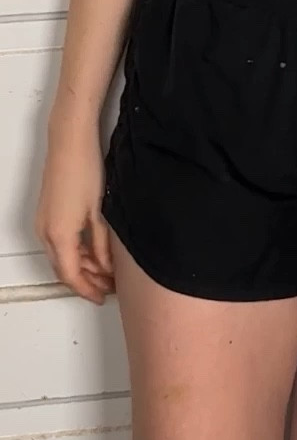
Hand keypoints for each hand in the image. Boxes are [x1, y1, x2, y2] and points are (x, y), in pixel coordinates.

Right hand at [35, 122, 113, 304]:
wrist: (70, 142)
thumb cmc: (86, 171)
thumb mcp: (99, 212)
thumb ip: (101, 245)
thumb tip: (105, 267)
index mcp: (59, 236)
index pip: (71, 276)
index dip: (87, 290)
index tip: (102, 297)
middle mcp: (46, 233)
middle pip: (64, 269)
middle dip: (86, 281)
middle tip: (108, 286)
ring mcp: (44, 223)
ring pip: (61, 256)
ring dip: (81, 266)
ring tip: (105, 271)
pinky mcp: (47, 213)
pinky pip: (59, 242)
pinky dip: (75, 251)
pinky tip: (93, 251)